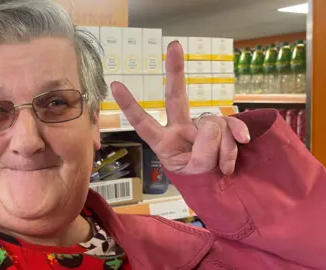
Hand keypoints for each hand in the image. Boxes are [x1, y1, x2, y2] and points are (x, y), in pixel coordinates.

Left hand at [111, 41, 250, 174]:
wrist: (223, 189)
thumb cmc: (201, 182)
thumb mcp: (196, 173)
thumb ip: (202, 151)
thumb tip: (213, 124)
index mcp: (164, 143)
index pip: (143, 123)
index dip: (130, 105)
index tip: (115, 85)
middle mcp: (180, 129)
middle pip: (175, 96)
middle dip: (175, 71)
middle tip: (174, 46)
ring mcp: (201, 126)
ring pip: (214, 123)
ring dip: (225, 147)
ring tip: (224, 167)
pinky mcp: (222, 126)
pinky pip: (232, 123)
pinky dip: (238, 134)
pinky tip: (244, 141)